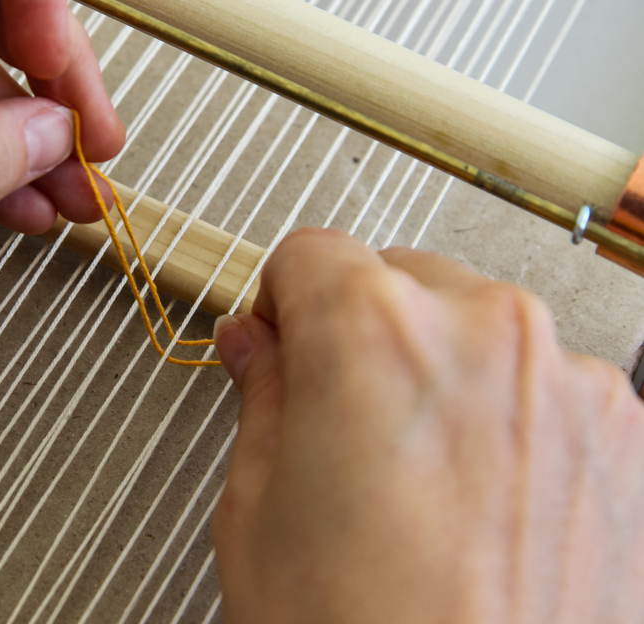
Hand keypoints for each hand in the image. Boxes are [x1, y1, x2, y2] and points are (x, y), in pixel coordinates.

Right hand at [212, 229, 643, 622]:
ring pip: (474, 327)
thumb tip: (256, 347)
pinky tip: (479, 501)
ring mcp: (569, 381)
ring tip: (415, 479)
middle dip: (359, 332)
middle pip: (398, 279)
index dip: (279, 303)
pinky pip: (542, 383)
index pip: (309, 252)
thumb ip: (261, 397)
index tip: (280, 343)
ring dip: (437, 372)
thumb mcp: (257, 512)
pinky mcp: (623, 434)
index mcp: (373, 334)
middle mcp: (485, 332)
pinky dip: (504, 415)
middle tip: (341, 422)